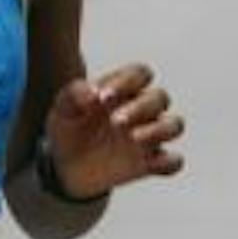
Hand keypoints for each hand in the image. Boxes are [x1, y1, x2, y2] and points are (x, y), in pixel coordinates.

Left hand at [43, 64, 185, 198]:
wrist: (63, 165)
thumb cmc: (69, 128)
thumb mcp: (63, 109)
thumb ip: (74, 94)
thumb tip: (92, 91)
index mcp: (121, 91)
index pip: (140, 73)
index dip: (128, 81)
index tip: (103, 97)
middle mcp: (139, 110)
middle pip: (160, 98)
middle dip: (141, 107)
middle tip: (115, 121)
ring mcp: (147, 137)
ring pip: (174, 125)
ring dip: (159, 130)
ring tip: (134, 137)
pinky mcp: (149, 163)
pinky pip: (174, 161)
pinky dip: (169, 161)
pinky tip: (149, 163)